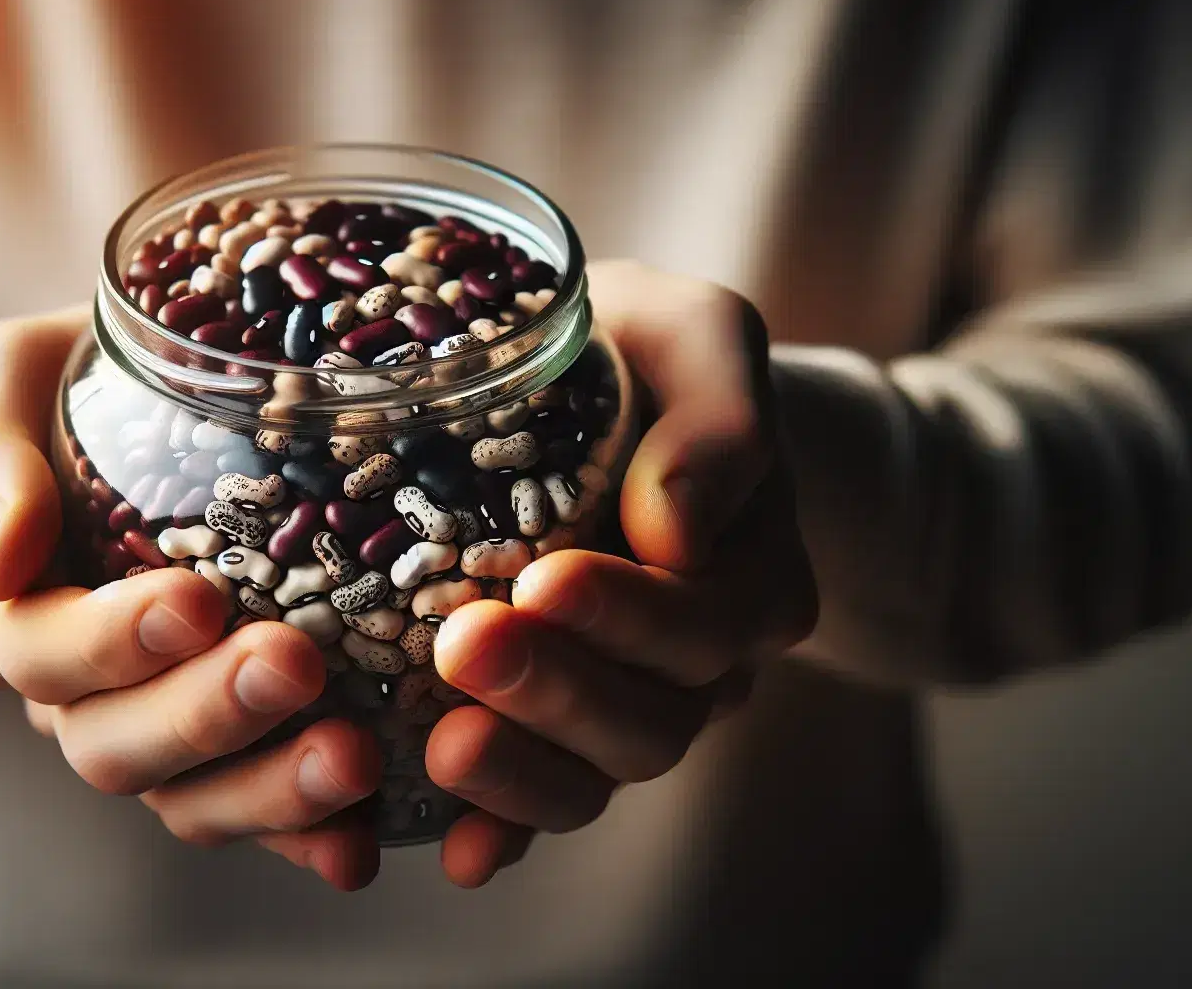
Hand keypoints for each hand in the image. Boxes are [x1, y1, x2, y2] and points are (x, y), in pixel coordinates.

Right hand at [0, 307, 383, 890]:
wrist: (126, 418)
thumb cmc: (60, 389)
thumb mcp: (6, 382)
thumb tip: (1, 553)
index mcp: (6, 617)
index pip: (41, 655)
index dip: (113, 643)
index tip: (197, 601)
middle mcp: (72, 697)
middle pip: (116, 745)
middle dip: (208, 716)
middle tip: (296, 665)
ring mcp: (155, 736)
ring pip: (191, 800)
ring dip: (270, 791)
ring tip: (354, 760)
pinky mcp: (233, 754)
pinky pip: (261, 817)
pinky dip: (310, 838)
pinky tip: (363, 841)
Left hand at [425, 260, 818, 886]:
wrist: (616, 398)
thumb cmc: (656, 358)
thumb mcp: (699, 339)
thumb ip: (718, 416)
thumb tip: (675, 528)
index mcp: (749, 572)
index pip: (706, 620)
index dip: (632, 616)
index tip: (543, 580)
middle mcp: (701, 662)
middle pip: (655, 717)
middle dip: (560, 693)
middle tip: (463, 648)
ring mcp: (631, 706)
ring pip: (599, 775)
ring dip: (524, 772)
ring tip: (442, 747)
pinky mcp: (556, 733)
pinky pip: (542, 803)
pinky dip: (503, 831)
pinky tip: (458, 851)